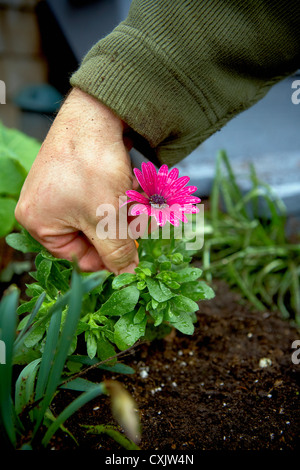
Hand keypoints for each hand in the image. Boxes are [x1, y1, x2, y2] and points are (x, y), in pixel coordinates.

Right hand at [15, 88, 138, 273]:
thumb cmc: (91, 167)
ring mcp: (59, 188)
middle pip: (90, 236)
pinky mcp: (76, 174)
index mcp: (38, 223)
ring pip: (99, 216)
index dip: (107, 259)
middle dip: (117, 229)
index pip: (76, 257)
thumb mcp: (105, 219)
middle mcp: (43, 207)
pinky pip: (100, 196)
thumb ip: (116, 252)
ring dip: (121, 211)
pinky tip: (127, 182)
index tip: (132, 255)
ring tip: (132, 195)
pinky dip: (117, 195)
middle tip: (138, 221)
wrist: (96, 113)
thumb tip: (127, 276)